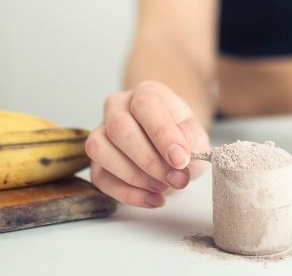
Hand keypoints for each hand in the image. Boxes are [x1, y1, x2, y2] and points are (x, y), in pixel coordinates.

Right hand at [86, 80, 209, 207]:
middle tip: (175, 179)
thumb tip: (178, 160)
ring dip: (135, 177)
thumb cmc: (181, 137)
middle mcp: (117, 107)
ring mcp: (101, 132)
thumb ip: (190, 142)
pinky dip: (128, 194)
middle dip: (149, 160)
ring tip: (163, 187)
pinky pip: (100, 178)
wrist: (170, 146)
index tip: (181, 160)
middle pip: (119, 127)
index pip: (146, 105)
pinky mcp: (95, 161)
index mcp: (145, 93)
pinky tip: (153, 199)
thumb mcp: (195, 134)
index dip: (163, 135)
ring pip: (100, 150)